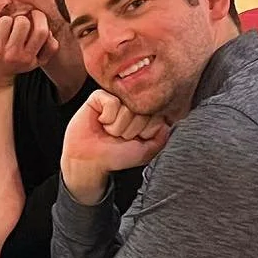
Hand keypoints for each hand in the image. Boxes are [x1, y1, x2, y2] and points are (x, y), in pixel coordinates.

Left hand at [0, 11, 56, 86]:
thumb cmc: (15, 64)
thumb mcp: (36, 62)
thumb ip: (49, 48)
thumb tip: (51, 32)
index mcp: (29, 57)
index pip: (41, 32)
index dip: (39, 18)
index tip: (34, 15)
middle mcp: (13, 55)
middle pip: (23, 22)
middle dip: (20, 18)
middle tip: (17, 24)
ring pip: (6, 20)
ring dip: (5, 20)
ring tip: (4, 29)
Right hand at [59, 90, 168, 204]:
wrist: (89, 160)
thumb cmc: (115, 156)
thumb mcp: (144, 152)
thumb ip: (160, 138)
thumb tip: (167, 123)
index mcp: (143, 117)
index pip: (156, 116)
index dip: (144, 132)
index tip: (133, 140)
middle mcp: (131, 106)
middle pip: (142, 112)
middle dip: (129, 130)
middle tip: (117, 137)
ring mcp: (116, 99)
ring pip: (127, 108)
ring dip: (116, 126)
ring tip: (107, 131)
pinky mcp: (100, 97)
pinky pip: (112, 102)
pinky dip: (106, 117)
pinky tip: (100, 121)